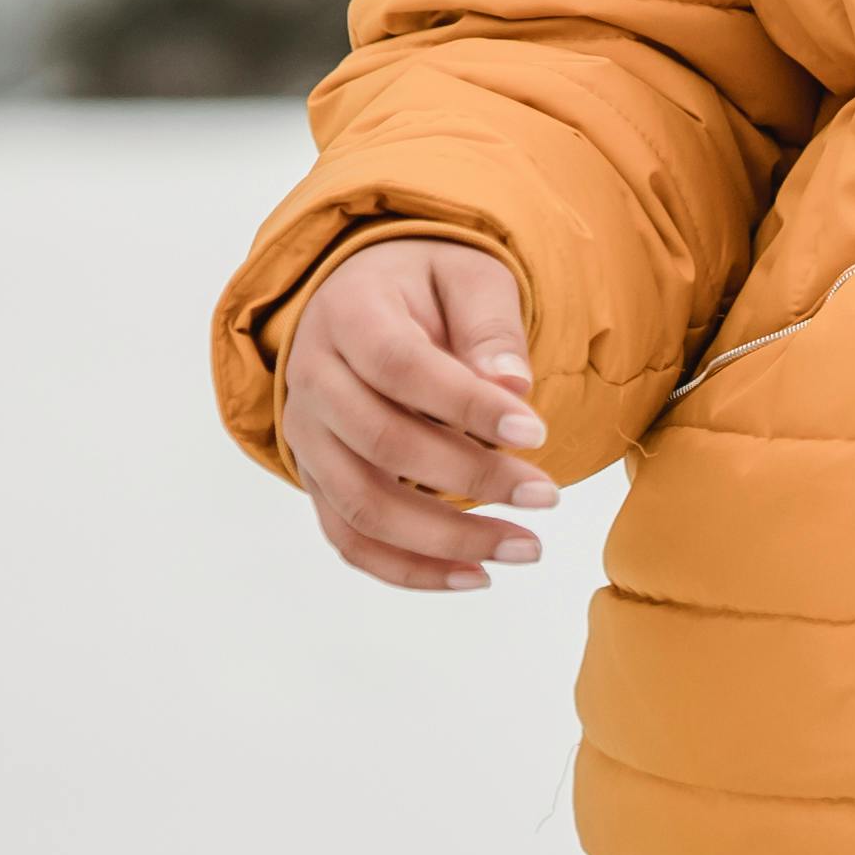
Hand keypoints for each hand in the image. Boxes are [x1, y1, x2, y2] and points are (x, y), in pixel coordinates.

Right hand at [283, 235, 556, 590]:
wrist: (364, 297)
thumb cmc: (426, 287)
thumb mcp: (468, 277)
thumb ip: (489, 328)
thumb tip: (513, 389)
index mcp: (349, 316)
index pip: (402, 368)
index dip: (467, 406)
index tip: (537, 432)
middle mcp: (313, 380)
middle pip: (383, 444)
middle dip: (471, 479)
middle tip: (547, 496)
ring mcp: (307, 438)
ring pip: (362, 506)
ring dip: (445, 538)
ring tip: (525, 546)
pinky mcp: (316, 480)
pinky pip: (350, 539)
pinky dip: (408, 568)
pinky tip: (474, 576)